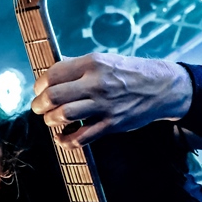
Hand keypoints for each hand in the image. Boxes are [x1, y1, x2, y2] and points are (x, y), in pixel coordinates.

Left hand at [31, 53, 191, 147]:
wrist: (162, 87)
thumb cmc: (130, 73)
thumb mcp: (105, 59)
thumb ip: (78, 65)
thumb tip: (51, 72)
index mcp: (92, 63)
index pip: (53, 74)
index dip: (39, 85)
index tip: (39, 91)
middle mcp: (97, 83)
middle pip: (54, 96)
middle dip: (39, 105)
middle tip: (38, 108)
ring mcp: (104, 105)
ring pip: (64, 115)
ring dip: (50, 121)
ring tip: (51, 121)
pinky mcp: (112, 124)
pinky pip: (82, 137)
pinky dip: (66, 141)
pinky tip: (62, 138)